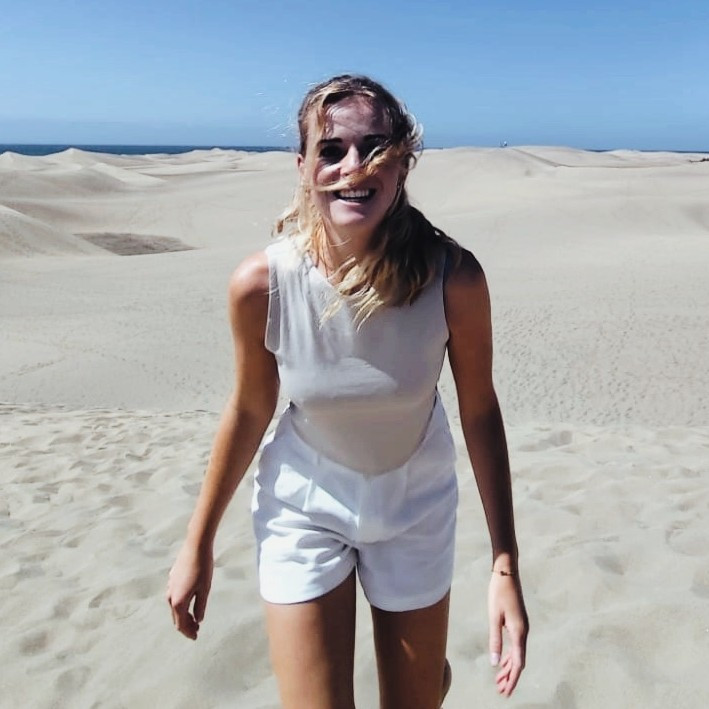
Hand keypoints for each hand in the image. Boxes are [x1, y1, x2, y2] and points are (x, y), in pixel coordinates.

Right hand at [166, 542, 213, 639]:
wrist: (195, 546)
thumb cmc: (203, 568)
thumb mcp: (205, 589)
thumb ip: (200, 607)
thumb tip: (198, 620)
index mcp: (178, 601)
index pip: (181, 624)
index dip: (188, 632)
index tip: (196, 637)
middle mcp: (170, 596)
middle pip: (176, 617)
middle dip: (186, 625)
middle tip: (196, 631)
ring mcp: (170, 587)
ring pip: (175, 607)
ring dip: (184, 615)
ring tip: (194, 619)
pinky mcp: (172, 579)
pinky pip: (175, 597)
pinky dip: (181, 604)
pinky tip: (190, 602)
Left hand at [488, 572, 527, 696]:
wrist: (507, 573)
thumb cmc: (498, 593)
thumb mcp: (494, 617)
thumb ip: (495, 640)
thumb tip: (494, 663)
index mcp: (519, 632)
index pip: (517, 663)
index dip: (512, 679)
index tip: (505, 692)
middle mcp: (523, 632)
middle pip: (518, 661)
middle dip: (510, 676)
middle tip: (500, 691)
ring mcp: (522, 627)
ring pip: (517, 654)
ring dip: (508, 667)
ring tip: (499, 680)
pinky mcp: (518, 622)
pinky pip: (516, 645)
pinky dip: (509, 656)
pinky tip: (501, 661)